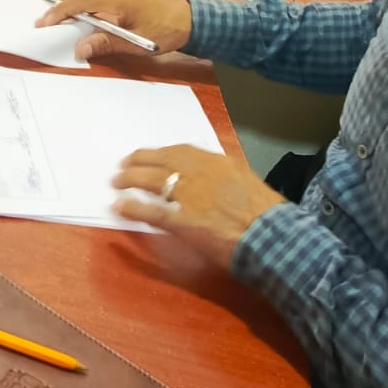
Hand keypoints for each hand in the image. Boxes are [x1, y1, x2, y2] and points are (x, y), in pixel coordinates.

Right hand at [35, 0, 192, 60]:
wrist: (192, 19)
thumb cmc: (168, 29)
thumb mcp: (137, 42)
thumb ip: (107, 43)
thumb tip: (80, 48)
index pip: (81, 1)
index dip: (60, 11)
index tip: (45, 22)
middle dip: (61, 6)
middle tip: (44, 21)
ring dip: (72, 4)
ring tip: (57, 18)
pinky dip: (85, 3)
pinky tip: (82, 15)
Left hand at [111, 144, 285, 270]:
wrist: (270, 236)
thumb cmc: (265, 214)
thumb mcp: (246, 183)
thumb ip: (225, 178)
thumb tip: (211, 180)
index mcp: (218, 163)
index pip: (182, 151)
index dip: (160, 153)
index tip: (148, 155)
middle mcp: (200, 174)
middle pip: (161, 162)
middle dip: (139, 162)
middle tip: (123, 165)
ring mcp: (190, 197)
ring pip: (152, 181)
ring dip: (130, 180)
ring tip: (116, 182)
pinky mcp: (182, 222)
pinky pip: (151, 212)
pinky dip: (133, 208)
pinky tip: (120, 206)